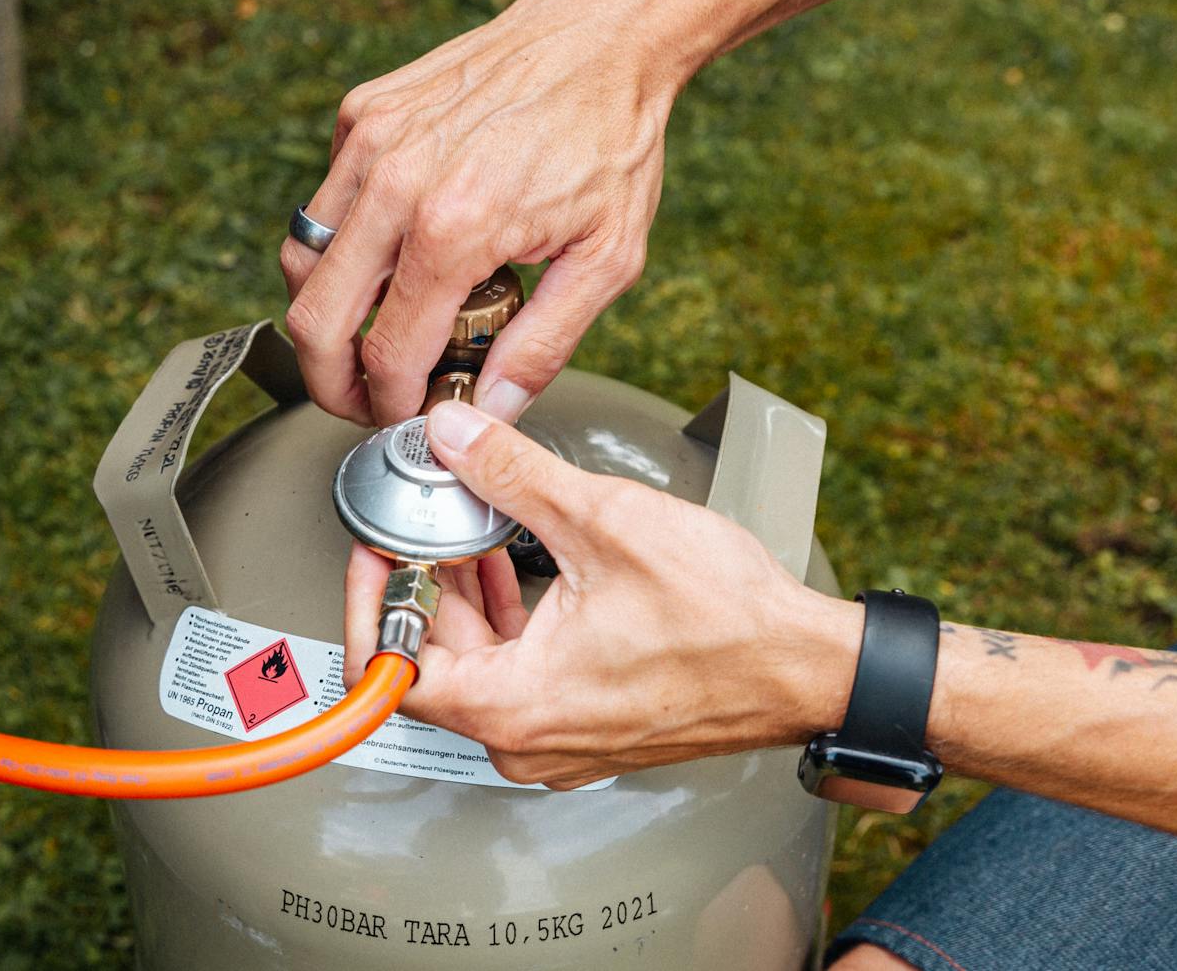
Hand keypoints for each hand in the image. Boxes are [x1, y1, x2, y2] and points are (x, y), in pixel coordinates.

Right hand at [281, 0, 689, 426]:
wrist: (600, 37)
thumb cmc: (609, 138)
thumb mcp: (606, 260)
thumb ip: (543, 348)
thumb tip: (493, 412)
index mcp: (456, 226)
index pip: (387, 352)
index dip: (391, 404)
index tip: (405, 415)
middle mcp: (397, 180)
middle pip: (313, 318)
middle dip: (329, 379)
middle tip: (360, 399)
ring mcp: (370, 140)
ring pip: (302, 262)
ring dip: (328, 314)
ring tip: (373, 334)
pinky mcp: (361, 114)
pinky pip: (324, 204)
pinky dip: (344, 243)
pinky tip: (396, 251)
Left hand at [341, 401, 859, 787]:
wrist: (805, 666)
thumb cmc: (729, 623)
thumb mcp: (603, 521)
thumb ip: (511, 473)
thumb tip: (453, 438)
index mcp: (512, 707)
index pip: (388, 670)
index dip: (371, 596)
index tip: (377, 546)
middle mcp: (526, 739)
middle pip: (430, 659)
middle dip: (423, 578)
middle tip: (425, 515)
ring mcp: (557, 738)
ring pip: (475, 664)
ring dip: (466, 593)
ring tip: (471, 525)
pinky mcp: (586, 724)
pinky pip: (517, 673)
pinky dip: (508, 616)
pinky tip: (518, 559)